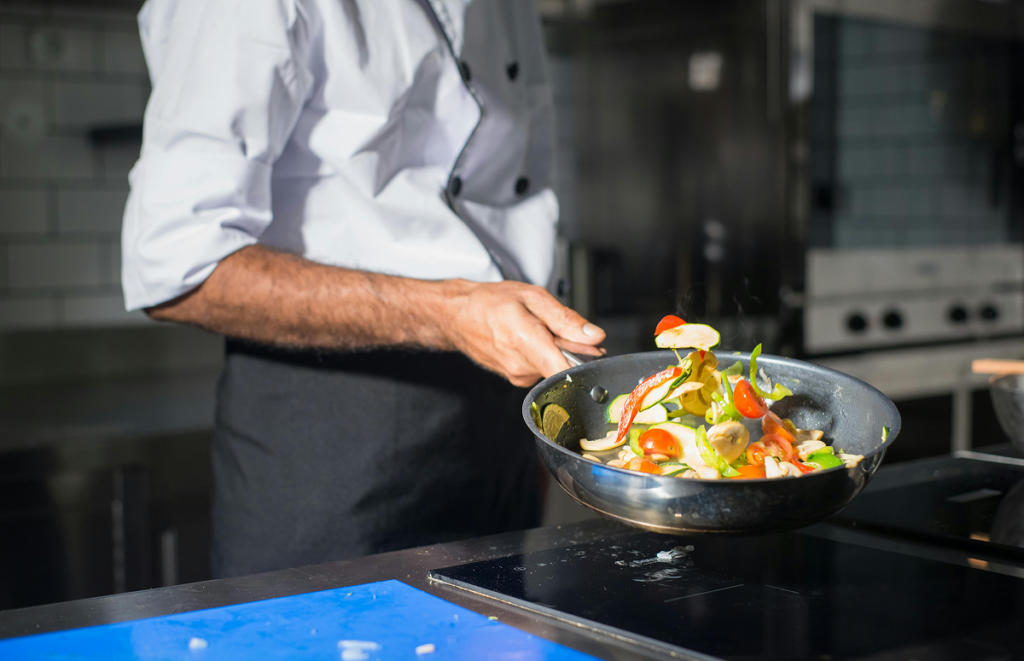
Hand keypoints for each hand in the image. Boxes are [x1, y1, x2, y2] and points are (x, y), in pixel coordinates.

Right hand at [442, 280, 605, 386]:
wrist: (457, 315)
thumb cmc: (489, 302)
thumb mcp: (532, 297)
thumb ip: (566, 319)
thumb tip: (594, 335)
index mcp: (527, 342)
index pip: (565, 372)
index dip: (586, 364)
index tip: (594, 354)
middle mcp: (522, 366)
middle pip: (564, 365)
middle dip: (573, 349)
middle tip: (563, 328)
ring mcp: (517, 375)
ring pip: (554, 367)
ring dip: (557, 350)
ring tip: (540, 329)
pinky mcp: (516, 378)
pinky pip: (542, 369)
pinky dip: (545, 355)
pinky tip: (533, 339)